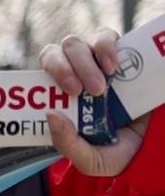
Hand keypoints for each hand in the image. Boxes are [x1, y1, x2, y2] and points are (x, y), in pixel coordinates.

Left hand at [39, 29, 149, 176]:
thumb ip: (65, 142)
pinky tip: (114, 67)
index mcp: (62, 94)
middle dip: (70, 66)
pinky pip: (108, 37)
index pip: (45, 68)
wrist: (150, 150)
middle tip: (86, 90)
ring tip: (105, 82)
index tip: (71, 91)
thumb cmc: (111, 153)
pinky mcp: (123, 57)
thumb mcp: (87, 158)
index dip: (54, 70)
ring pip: (84, 42)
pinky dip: (108, 46)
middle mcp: (77, 73)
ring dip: (89, 58)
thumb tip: (50, 114)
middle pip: (62, 50)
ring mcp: (99, 63)